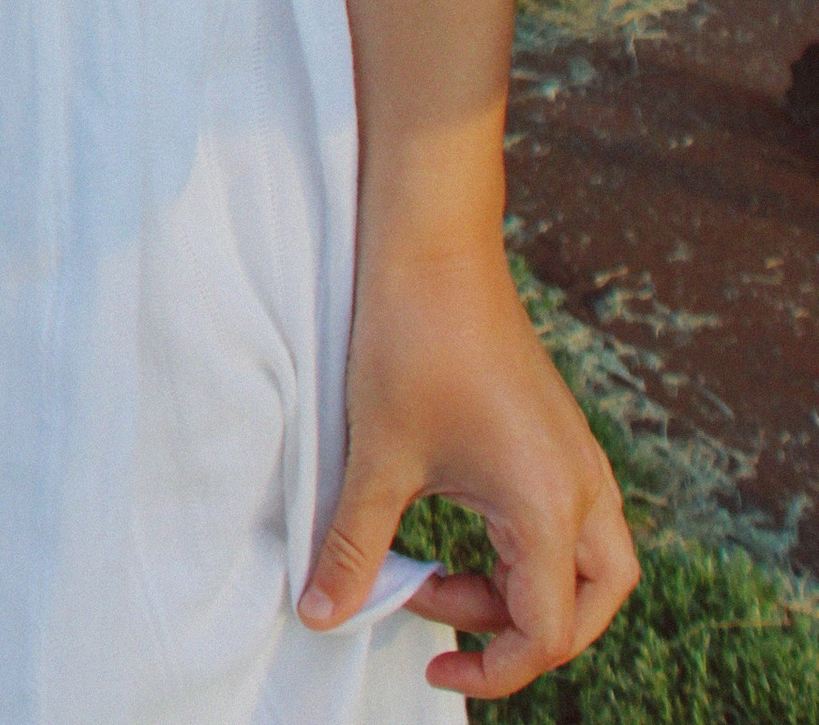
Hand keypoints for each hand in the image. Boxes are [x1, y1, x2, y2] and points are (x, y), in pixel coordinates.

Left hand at [302, 234, 637, 694]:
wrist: (434, 244)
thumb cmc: (410, 341)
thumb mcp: (379, 457)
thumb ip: (356, 547)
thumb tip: (323, 615)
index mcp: (549, 507)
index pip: (546, 633)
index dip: (492, 670)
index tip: (431, 662)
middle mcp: (583, 487)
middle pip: (589, 608)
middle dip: (521, 634)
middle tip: (444, 619)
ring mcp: (578, 455)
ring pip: (592, 565)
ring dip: (528, 591)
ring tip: (444, 576)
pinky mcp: (561, 431)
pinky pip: (575, 519)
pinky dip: (530, 547)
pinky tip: (463, 528)